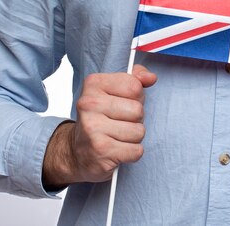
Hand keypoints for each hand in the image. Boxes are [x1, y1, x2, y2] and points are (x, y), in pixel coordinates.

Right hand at [42, 65, 156, 188]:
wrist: (78, 151)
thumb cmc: (102, 118)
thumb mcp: (114, 92)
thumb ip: (135, 80)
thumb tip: (151, 77)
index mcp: (93, 84)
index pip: (134, 86)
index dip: (137, 97)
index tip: (123, 103)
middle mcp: (89, 104)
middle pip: (138, 110)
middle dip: (136, 119)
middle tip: (119, 123)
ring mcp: (93, 128)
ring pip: (139, 131)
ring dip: (133, 137)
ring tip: (117, 136)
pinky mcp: (101, 150)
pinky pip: (136, 150)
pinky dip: (131, 152)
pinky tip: (117, 149)